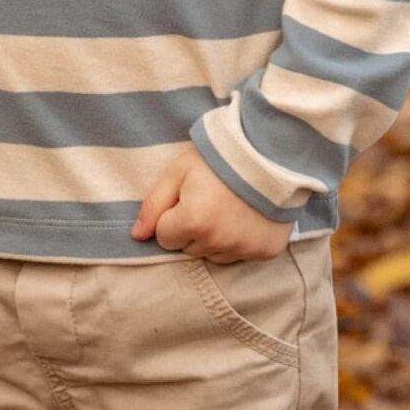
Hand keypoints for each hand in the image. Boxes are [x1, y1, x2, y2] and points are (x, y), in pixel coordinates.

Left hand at [131, 144, 295, 262]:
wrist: (271, 152)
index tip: (189, 198)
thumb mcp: (178, 171)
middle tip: (210, 201)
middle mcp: (217, 241)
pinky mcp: (264, 252)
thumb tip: (137, 236)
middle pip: (189, 248)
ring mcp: (243, 249)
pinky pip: (239, 256)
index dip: (173, 216)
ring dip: (215, 238)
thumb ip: (153, 205)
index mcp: (193, 221)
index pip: (165, 238)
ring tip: (229, 209)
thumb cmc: (219, 158)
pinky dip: (239, 242)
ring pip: (213, 255)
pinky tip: (246, 218)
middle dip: (193, 229)